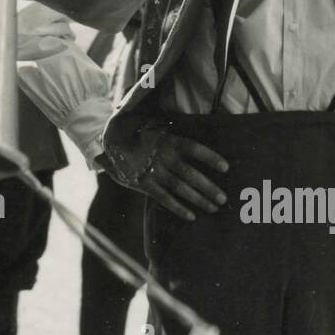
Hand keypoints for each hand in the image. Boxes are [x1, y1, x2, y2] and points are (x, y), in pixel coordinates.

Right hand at [104, 125, 227, 220]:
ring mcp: (153, 171)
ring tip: (214, 208)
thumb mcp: (152, 123)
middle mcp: (163, 157)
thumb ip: (169, 123)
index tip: (226, 167)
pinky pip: (163, 198)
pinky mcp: (143, 184)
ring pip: (180, 188)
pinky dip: (177, 207)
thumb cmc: (135, 131)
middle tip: (224, 199)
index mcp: (167, 140)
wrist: (107, 143)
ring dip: (198, 199)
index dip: (210, 158)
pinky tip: (191, 215)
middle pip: (190, 174)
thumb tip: (188, 118)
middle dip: (209, 187)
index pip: (194, 148)